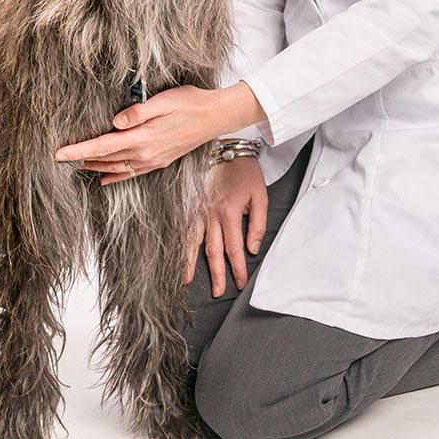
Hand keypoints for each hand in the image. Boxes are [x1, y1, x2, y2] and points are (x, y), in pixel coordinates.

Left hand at [52, 85, 229, 186]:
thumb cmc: (189, 103)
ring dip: (95, 167)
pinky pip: (132, 173)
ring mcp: (153, 160)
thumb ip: (137, 113)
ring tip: (76, 165)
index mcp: (143, 138)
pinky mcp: (160, 161)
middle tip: (59, 158)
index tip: (59, 154)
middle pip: (105, 159)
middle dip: (81, 159)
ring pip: (117, 167)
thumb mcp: (163, 101)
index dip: (78, 150)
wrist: (215, 116)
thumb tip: (114, 122)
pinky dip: (115, 176)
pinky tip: (104, 179)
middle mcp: (146, 154)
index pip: (102, 146)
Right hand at [186, 155, 266, 296]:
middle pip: (213, 251)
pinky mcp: (190, 205)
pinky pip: (183, 230)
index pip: (235, 249)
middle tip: (220, 291)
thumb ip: (258, 224)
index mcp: (230, 213)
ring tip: (189, 282)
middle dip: (217, 274)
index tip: (239, 283)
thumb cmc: (245, 171)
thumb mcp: (261, 196)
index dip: (237, 268)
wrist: (225, 147)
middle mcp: (211, 215)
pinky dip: (180, 246)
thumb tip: (252, 249)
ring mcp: (198, 210)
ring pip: (193, 243)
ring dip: (191, 264)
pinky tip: (176, 257)